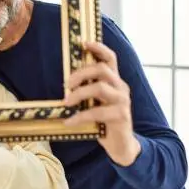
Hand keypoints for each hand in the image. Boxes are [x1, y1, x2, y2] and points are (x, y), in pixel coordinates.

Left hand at [63, 41, 140, 166]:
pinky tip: (69, 121)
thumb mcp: (96, 102)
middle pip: (102, 69)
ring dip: (79, 94)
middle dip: (80, 73)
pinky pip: (97, 112)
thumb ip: (88, 90)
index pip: (110, 58)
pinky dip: (79, 116)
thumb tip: (66, 82)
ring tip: (65, 102)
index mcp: (115, 81)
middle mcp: (121, 87)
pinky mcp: (121, 116)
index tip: (83, 43)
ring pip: (99, 88)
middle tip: (66, 84)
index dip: (99, 48)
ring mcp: (122, 101)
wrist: (121, 145)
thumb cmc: (104, 121)